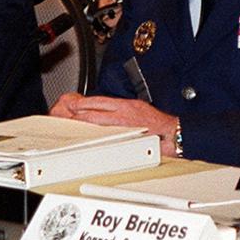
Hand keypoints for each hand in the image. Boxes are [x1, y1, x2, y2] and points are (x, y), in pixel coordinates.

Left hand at [49, 94, 180, 155]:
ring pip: (98, 124)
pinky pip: (106, 136)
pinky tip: (89, 136)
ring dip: (85, 123)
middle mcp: (124, 114)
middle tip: (69, 114)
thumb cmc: (157, 122)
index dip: (86, 103)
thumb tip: (108, 110)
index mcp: (127, 105)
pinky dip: (96, 135)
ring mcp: (124, 127)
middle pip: (96, 112)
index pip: (101, 101)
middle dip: (81, 113)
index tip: (76, 104)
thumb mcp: (139, 107)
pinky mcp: (126, 138)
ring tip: (74, 123)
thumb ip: (123, 108)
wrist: (170, 133)